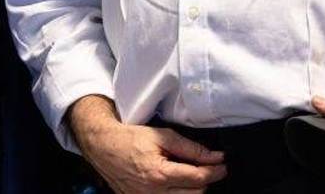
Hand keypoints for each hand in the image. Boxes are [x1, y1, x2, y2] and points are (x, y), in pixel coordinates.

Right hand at [68, 95, 226, 192]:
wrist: (102, 146)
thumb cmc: (130, 138)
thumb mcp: (161, 136)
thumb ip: (191, 148)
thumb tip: (215, 157)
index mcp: (159, 174)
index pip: (199, 178)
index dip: (215, 171)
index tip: (222, 165)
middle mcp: (153, 193)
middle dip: (204, 180)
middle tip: (203, 167)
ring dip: (192, 189)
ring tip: (187, 175)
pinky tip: (174, 183)